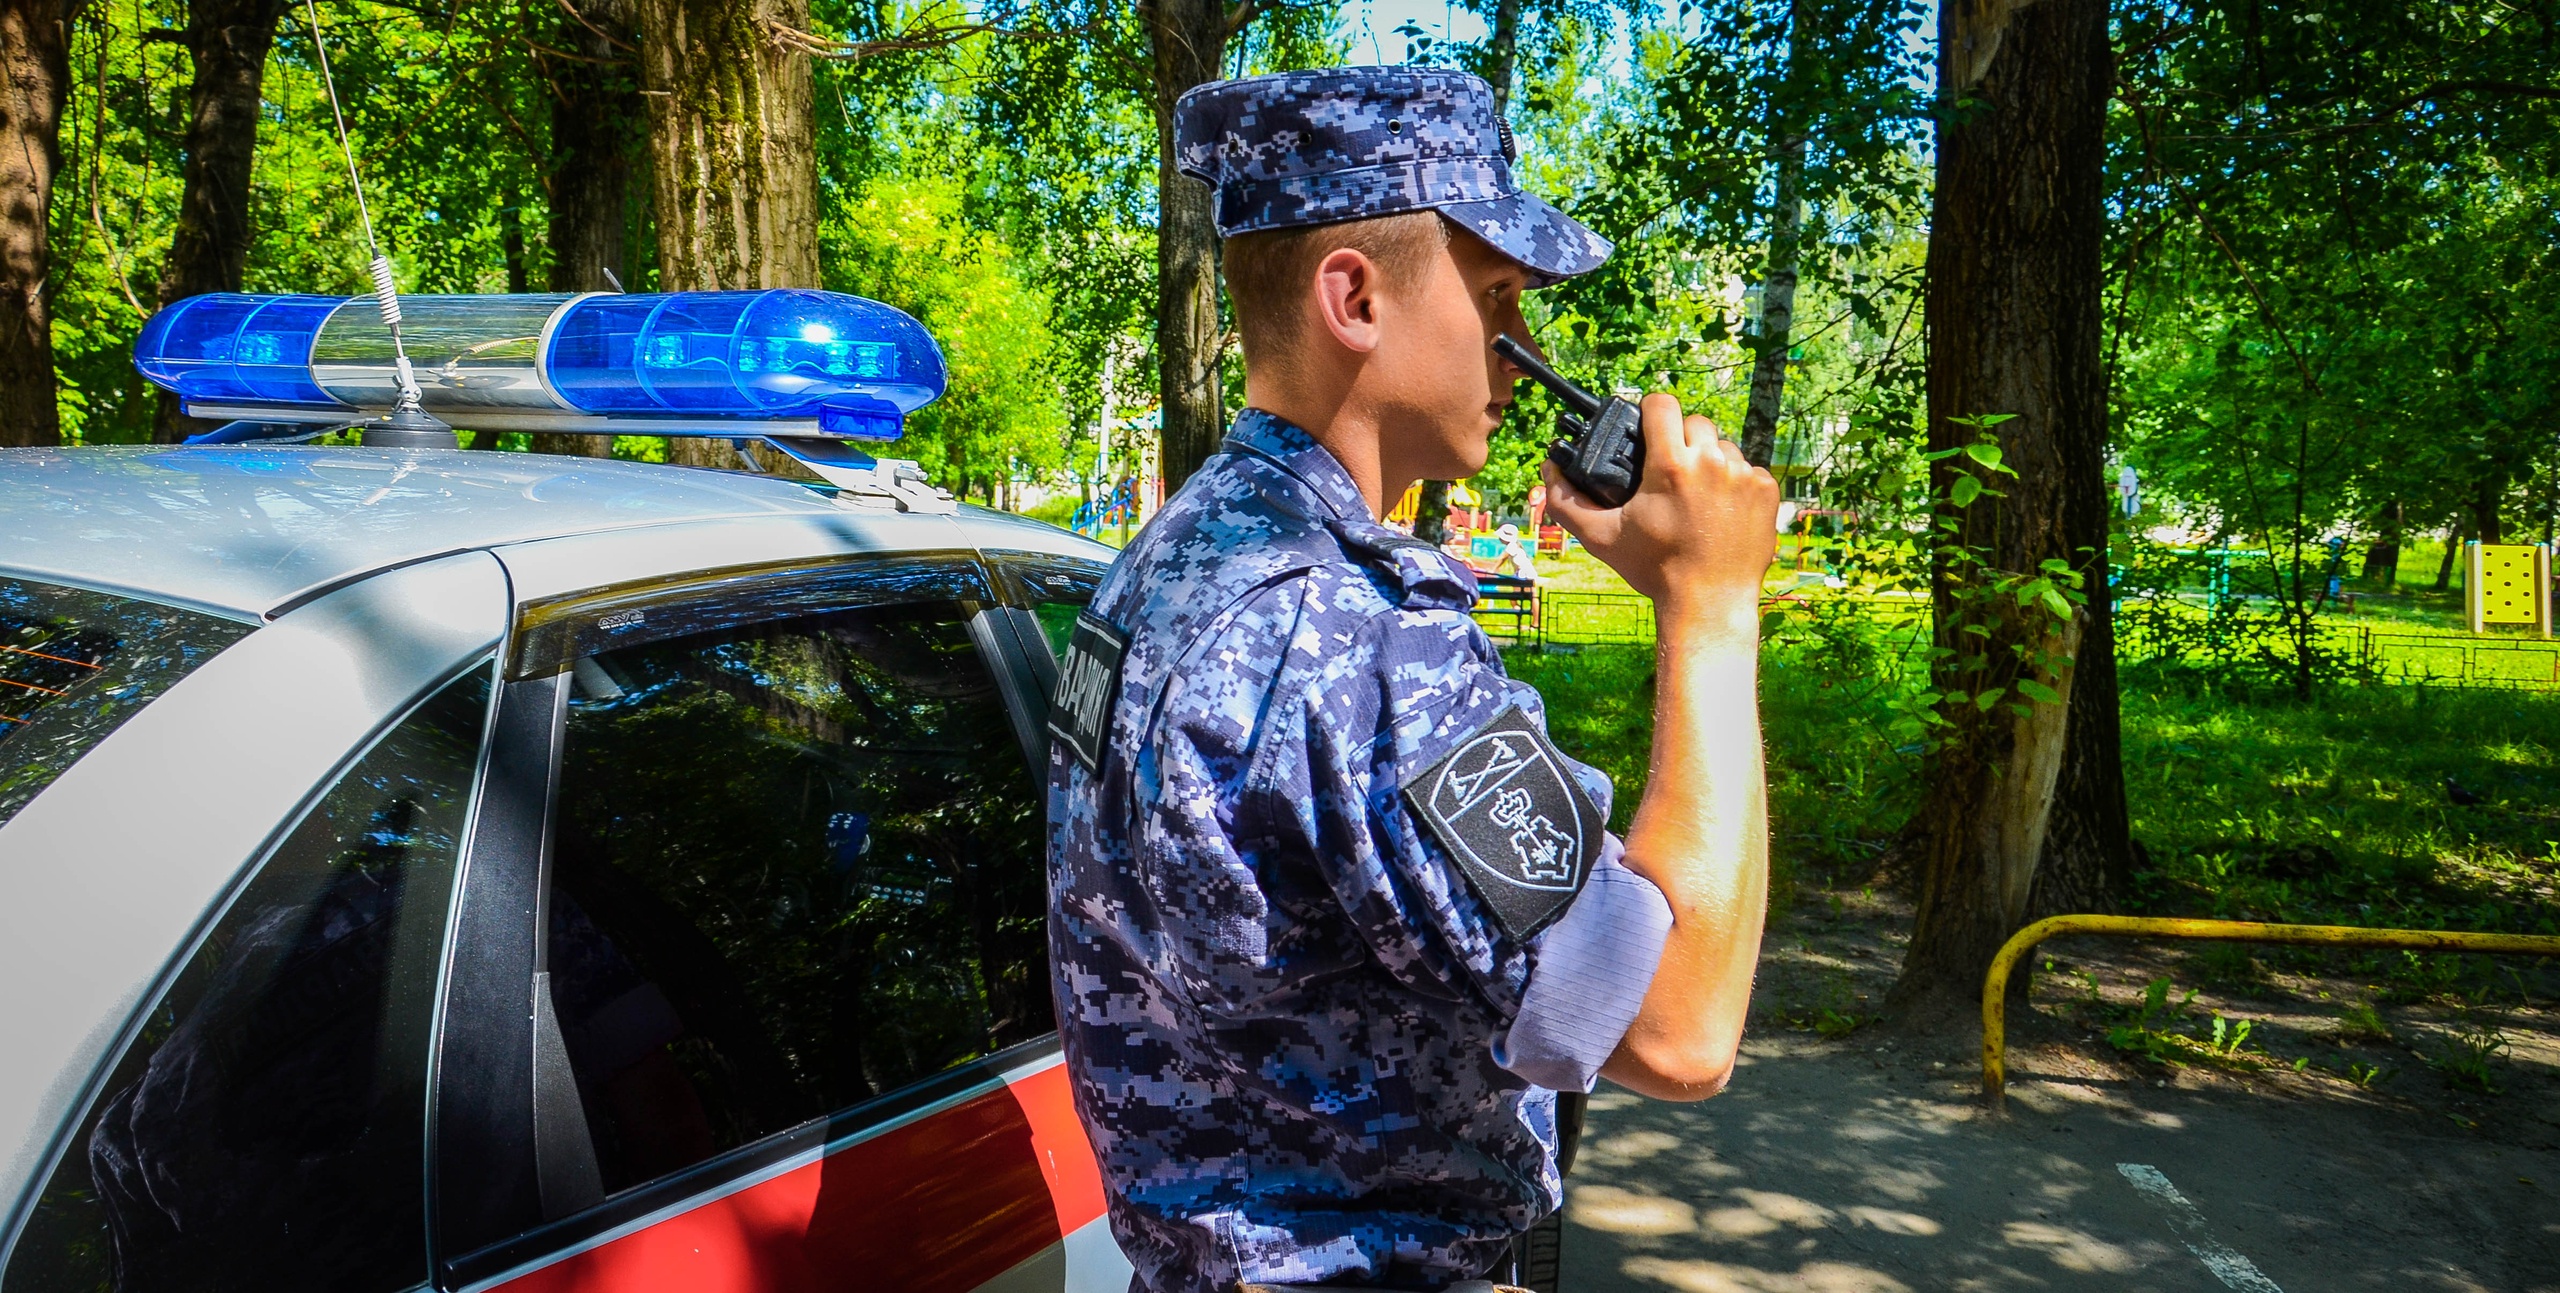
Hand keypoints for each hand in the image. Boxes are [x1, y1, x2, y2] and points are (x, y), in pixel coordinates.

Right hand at [1541, 392, 1778, 623]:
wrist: (1709, 603)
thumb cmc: (1655, 570)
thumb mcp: (1601, 538)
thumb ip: (1567, 501)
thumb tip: (1548, 468)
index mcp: (1670, 465)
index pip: (1662, 404)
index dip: (1651, 414)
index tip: (1648, 431)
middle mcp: (1711, 462)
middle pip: (1694, 422)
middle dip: (1680, 441)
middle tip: (1671, 473)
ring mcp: (1744, 475)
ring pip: (1723, 446)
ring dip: (1709, 462)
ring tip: (1697, 496)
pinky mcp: (1766, 490)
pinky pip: (1748, 470)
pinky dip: (1735, 484)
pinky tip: (1721, 511)